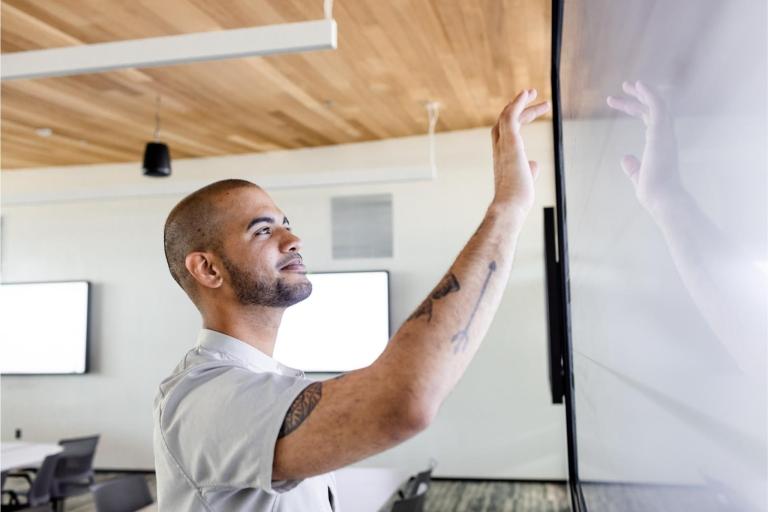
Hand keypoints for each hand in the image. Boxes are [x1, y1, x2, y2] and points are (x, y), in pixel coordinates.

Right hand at [491, 89, 549, 212]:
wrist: (510, 206)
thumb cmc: (517, 200)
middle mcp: (499, 149)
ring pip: (506, 116)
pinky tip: (526, 94)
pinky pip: (510, 117)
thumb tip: (534, 164)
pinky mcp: (510, 143)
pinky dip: (517, 103)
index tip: (532, 112)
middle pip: (505, 121)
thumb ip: (529, 170)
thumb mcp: (525, 181)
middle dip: (520, 108)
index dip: (518, 119)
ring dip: (519, 102)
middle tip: (535, 97)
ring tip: (532, 92)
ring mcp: (503, 145)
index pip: (506, 133)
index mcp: (502, 158)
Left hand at [607, 81, 682, 214]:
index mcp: (660, 145)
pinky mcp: (662, 134)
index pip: (649, 119)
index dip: (634, 108)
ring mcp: (665, 134)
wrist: (663, 199)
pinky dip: (650, 94)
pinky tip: (639, 85)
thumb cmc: (654, 192)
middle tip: (623, 87)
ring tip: (627, 84)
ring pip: (657, 104)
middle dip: (638, 96)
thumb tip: (624, 158)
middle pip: (652, 109)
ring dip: (643, 92)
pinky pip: (658, 107)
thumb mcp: (639, 176)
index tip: (616, 101)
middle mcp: (665, 137)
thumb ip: (633, 167)